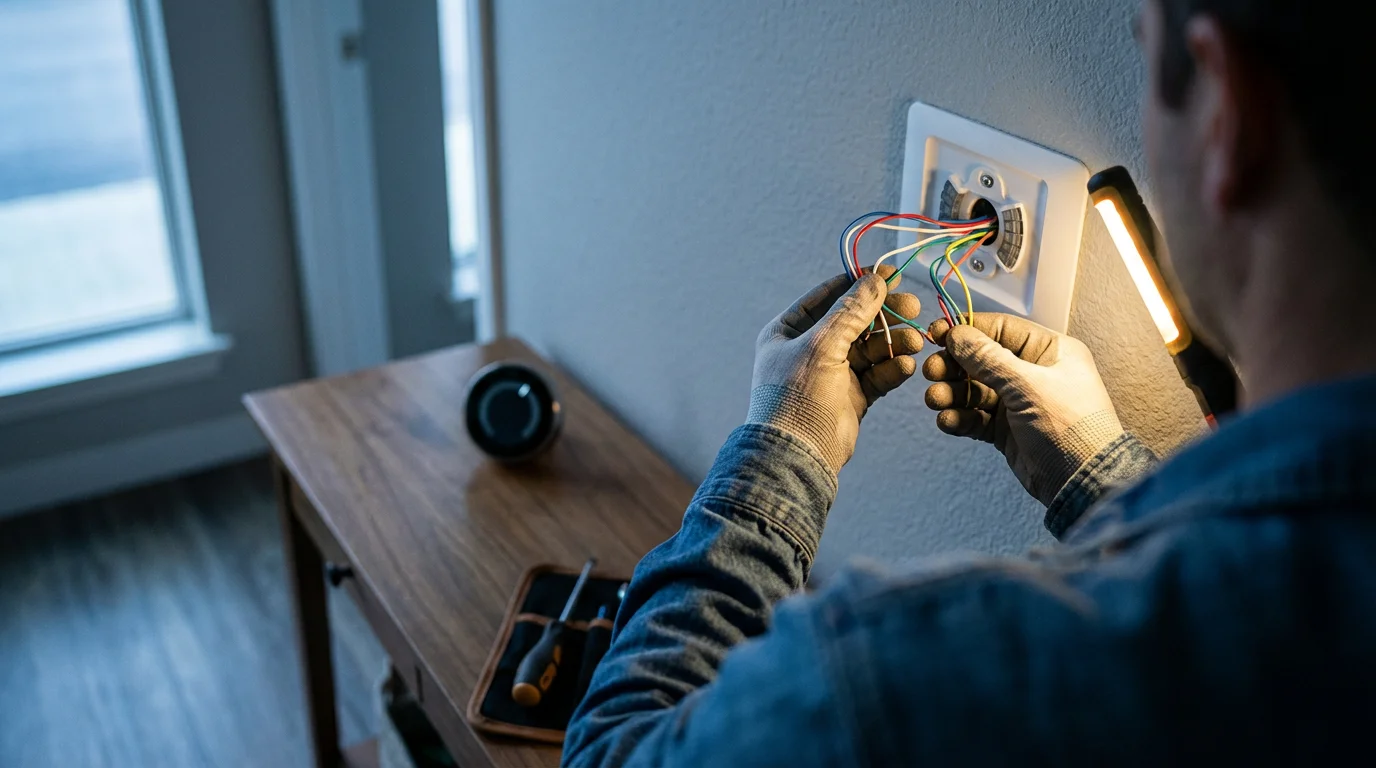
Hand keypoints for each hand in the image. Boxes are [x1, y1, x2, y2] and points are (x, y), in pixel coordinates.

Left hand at [747, 269, 922, 472]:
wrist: (798, 454)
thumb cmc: (797, 396)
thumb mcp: (822, 345)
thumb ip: (851, 312)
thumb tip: (875, 280)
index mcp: (789, 331)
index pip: (827, 297)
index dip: (858, 284)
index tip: (889, 274)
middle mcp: (810, 349)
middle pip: (854, 322)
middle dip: (884, 314)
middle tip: (913, 307)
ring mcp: (832, 373)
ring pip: (870, 348)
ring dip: (893, 343)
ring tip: (915, 341)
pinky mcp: (852, 396)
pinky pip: (877, 374)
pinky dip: (892, 368)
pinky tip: (907, 365)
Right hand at [922, 313, 1122, 505]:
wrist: (1083, 483)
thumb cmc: (1070, 427)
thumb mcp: (1028, 385)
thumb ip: (988, 359)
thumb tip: (957, 334)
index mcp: (1048, 351)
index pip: (1000, 329)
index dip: (966, 330)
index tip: (936, 333)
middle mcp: (1032, 373)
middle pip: (980, 360)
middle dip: (953, 366)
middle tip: (931, 372)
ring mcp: (1018, 403)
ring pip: (974, 390)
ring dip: (951, 393)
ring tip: (935, 400)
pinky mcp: (1006, 430)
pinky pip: (975, 417)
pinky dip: (959, 418)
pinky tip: (947, 420)